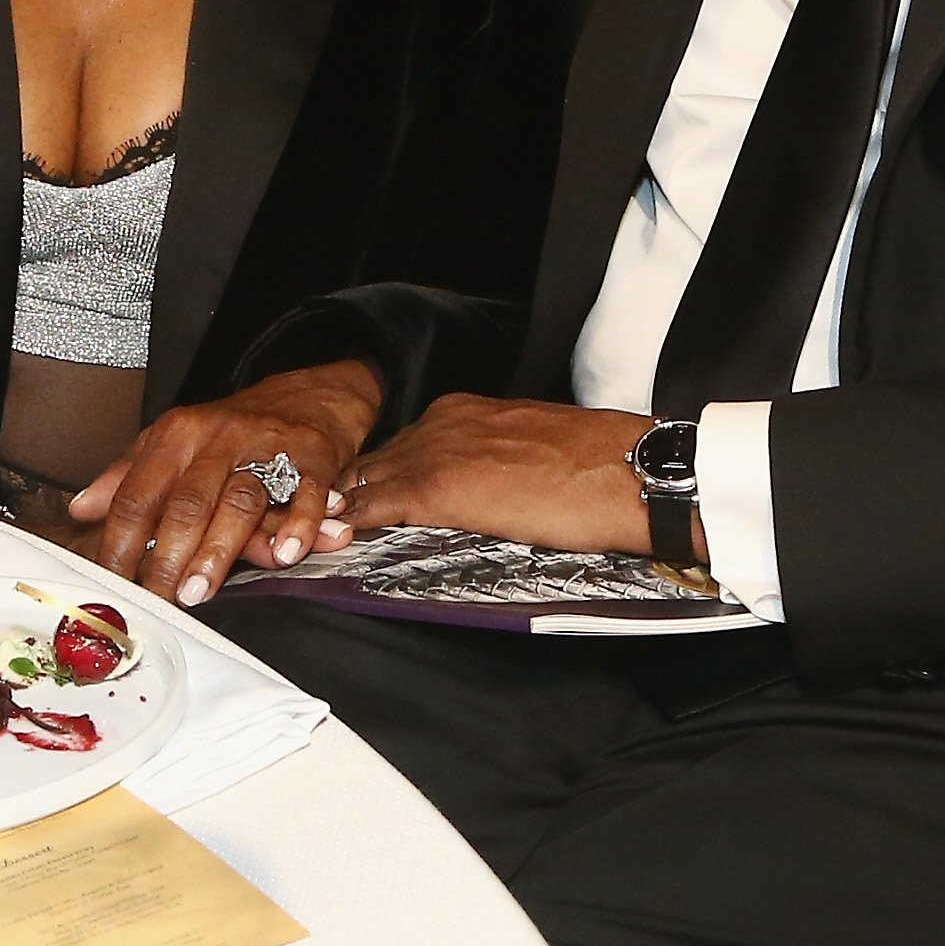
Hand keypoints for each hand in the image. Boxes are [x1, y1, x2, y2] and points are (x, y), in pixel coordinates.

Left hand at [71, 360, 381, 606]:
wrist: (306, 396)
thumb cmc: (232, 430)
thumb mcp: (171, 443)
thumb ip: (126, 476)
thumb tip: (80, 508)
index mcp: (176, 435)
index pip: (138, 494)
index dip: (120, 542)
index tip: (112, 581)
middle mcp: (217, 438)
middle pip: (187, 503)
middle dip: (168, 556)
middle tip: (158, 598)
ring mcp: (266, 447)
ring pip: (238, 501)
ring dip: (218, 550)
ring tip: (201, 589)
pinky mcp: (312, 458)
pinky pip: (304, 493)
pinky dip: (296, 525)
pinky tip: (285, 554)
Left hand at [334, 396, 657, 556]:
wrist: (627, 471)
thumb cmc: (600, 467)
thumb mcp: (535, 451)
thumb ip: (498, 462)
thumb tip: (491, 488)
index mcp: (469, 412)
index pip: (404, 445)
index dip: (381, 475)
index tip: (363, 498)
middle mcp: (445, 422)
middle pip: (378, 459)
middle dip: (351, 489)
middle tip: (324, 520)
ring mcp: (438, 451)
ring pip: (370, 478)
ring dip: (344, 505)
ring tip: (316, 531)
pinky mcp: (439, 487)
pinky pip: (379, 502)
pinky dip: (353, 518)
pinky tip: (334, 533)